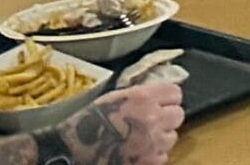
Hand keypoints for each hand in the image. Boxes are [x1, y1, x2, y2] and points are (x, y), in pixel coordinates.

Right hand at [33, 80, 183, 164]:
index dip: (167, 98)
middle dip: (167, 117)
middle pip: (178, 115)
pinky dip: (154, 155)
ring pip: (172, 137)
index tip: (160, 102)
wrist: (71, 150)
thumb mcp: (115, 98)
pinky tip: (139, 152)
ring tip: (143, 138)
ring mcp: (152, 143)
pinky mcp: (148, 163)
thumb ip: (140, 94)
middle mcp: (153, 119)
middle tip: (152, 121)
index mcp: (144, 98)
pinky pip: (163, 156)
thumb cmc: (88, 121)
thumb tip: (158, 94)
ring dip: (161, 137)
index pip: (175, 93)